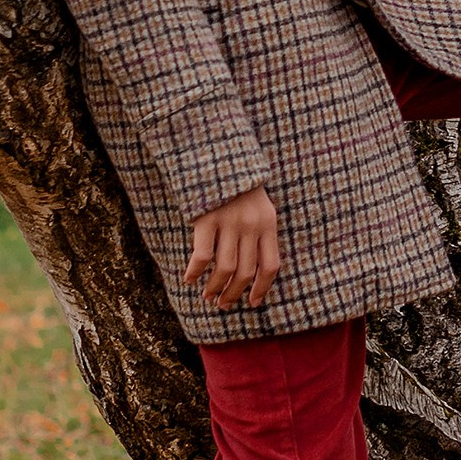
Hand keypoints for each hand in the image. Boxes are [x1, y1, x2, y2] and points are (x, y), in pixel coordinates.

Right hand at [186, 186, 282, 311]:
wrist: (218, 155)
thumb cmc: (239, 185)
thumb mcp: (259, 207)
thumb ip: (259, 233)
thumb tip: (252, 272)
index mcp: (268, 223)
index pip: (270, 265)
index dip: (262, 288)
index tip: (252, 302)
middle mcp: (251, 225)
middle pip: (246, 272)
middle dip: (234, 293)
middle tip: (223, 304)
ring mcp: (229, 222)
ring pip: (225, 269)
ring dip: (215, 287)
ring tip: (208, 295)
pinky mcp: (206, 219)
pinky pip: (202, 255)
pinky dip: (195, 271)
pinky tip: (189, 279)